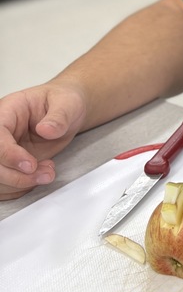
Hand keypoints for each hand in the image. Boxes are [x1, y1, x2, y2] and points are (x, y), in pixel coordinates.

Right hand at [0, 84, 85, 199]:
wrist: (67, 112)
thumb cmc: (63, 103)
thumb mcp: (68, 103)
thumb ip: (59, 117)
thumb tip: (46, 130)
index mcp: (7, 111)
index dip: (9, 155)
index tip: (30, 165)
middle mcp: (1, 132)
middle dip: (16, 175)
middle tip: (45, 174)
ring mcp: (4, 150)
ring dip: (20, 184)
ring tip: (48, 173)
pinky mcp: (10, 164)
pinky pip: (4, 185)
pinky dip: (20, 189)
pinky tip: (40, 177)